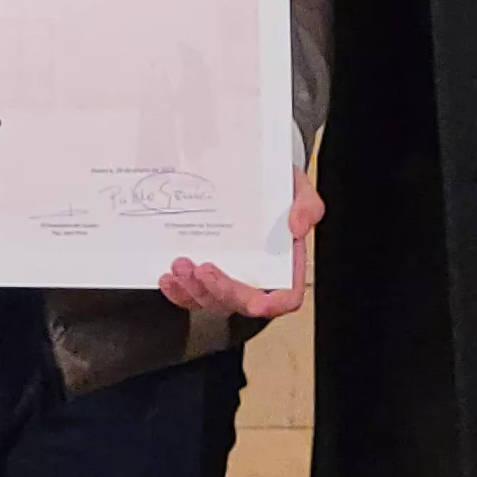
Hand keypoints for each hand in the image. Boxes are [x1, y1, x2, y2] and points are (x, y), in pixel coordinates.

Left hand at [160, 168, 320, 318]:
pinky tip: (168, 278)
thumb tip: (297, 227)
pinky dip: (178, 292)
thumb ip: (308, 206)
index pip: (286, 298)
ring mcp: (228, 277)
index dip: (273, 305)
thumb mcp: (299, 188)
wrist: (248, 171)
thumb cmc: (277, 186)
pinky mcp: (204, 274)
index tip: (256, 304)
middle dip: (219, 291)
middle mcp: (256, 276)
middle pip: (241, 302)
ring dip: (193, 290)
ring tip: (179, 265)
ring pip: (212, 300)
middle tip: (201, 269)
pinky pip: (190, 294)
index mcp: (285, 265)